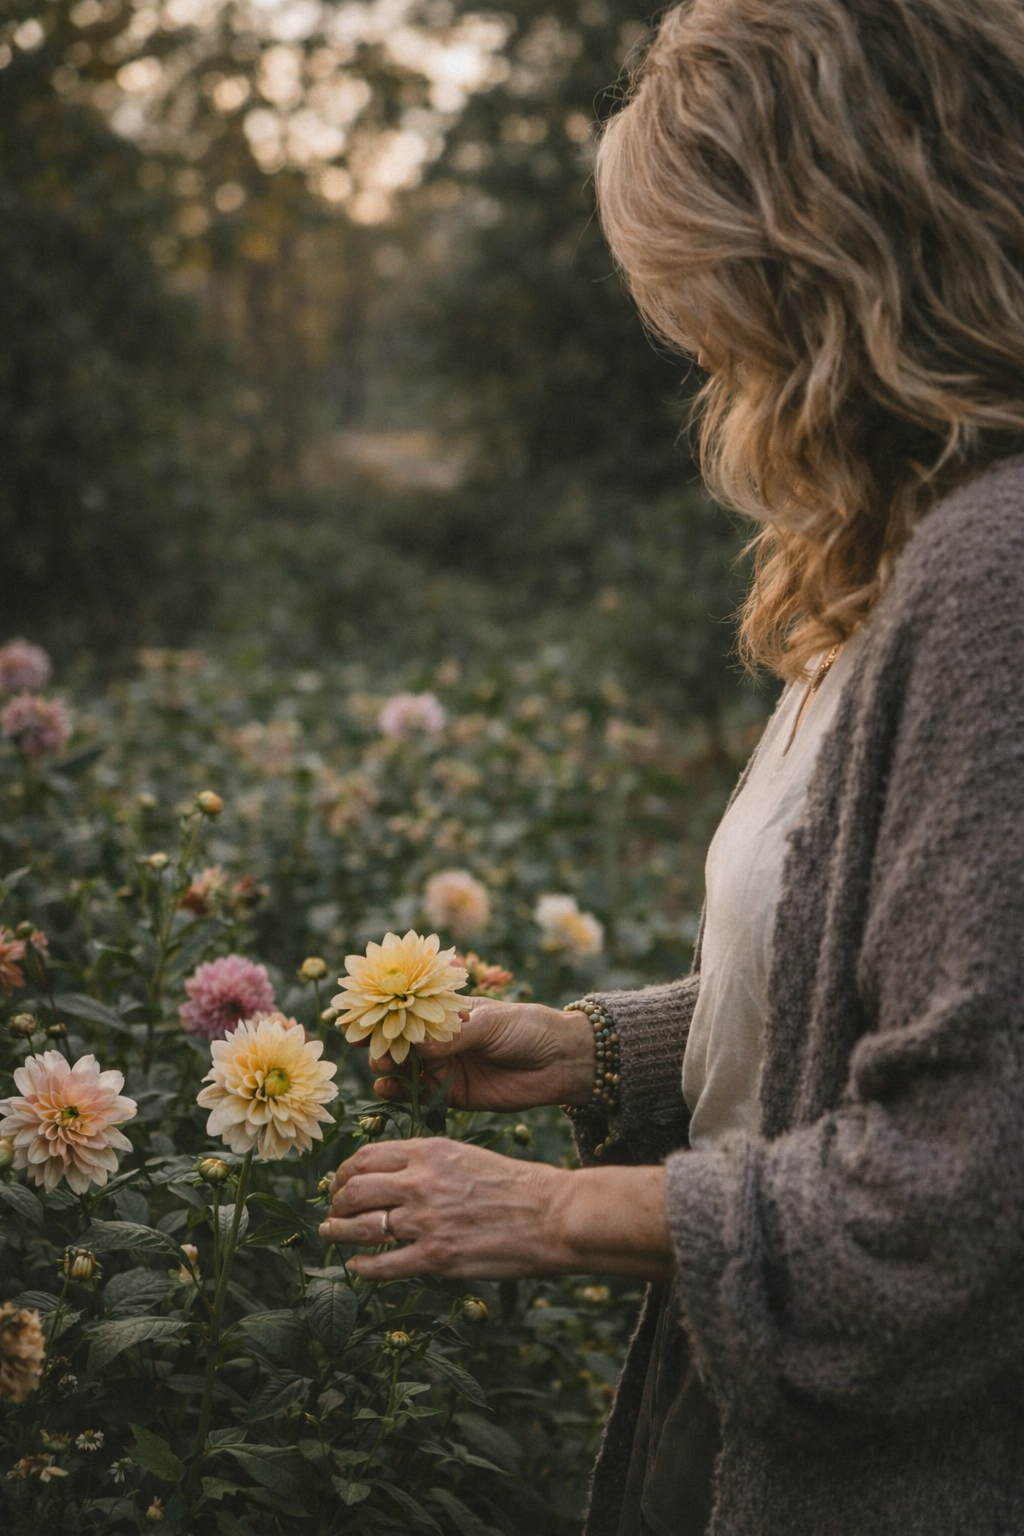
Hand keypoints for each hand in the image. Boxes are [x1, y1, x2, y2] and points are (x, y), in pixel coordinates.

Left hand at [320, 1138, 672, 1281]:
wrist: (552, 1214)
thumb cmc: (514, 1184)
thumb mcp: (465, 1155)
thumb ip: (426, 1162)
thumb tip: (392, 1175)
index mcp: (428, 1151)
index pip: (365, 1157)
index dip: (344, 1173)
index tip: (340, 1183)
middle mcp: (420, 1182)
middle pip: (354, 1190)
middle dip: (336, 1203)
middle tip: (333, 1212)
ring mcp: (426, 1221)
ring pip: (360, 1227)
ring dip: (339, 1234)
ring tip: (332, 1236)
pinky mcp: (436, 1257)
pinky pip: (383, 1266)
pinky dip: (362, 1268)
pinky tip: (357, 1268)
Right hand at [365, 998, 594, 1113]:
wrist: (561, 1061)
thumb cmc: (528, 1028)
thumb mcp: (492, 1023)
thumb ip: (456, 1035)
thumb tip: (418, 1044)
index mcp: (449, 1011)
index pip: (409, 1008)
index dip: (383, 1011)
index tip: (359, 1014)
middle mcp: (441, 1038)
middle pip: (400, 1039)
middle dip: (381, 1040)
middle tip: (371, 1045)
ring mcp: (445, 1066)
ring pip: (404, 1067)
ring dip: (387, 1066)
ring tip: (381, 1066)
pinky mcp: (452, 1093)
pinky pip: (418, 1092)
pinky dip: (398, 1091)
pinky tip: (386, 1087)